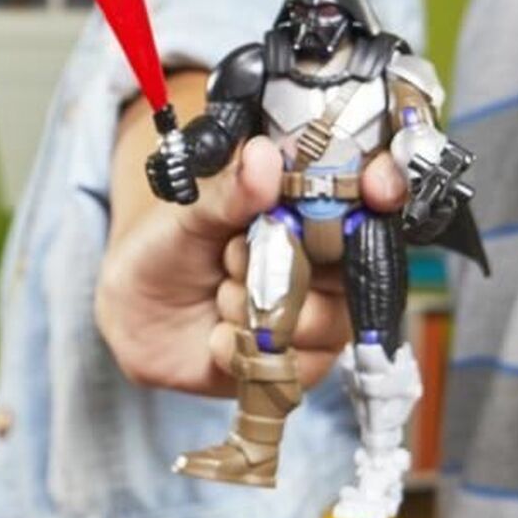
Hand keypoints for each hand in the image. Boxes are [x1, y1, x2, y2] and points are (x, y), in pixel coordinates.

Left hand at [97, 135, 406, 396]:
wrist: (135, 315)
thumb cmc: (168, 250)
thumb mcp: (191, 212)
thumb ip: (232, 189)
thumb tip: (264, 156)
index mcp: (314, 208)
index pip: (373, 192)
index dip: (381, 188)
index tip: (374, 189)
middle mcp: (330, 260)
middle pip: (354, 263)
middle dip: (288, 264)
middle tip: (232, 256)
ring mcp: (323, 310)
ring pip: (326, 318)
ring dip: (261, 309)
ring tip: (220, 294)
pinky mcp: (306, 359)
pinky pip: (301, 362)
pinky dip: (248, 348)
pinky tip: (219, 334)